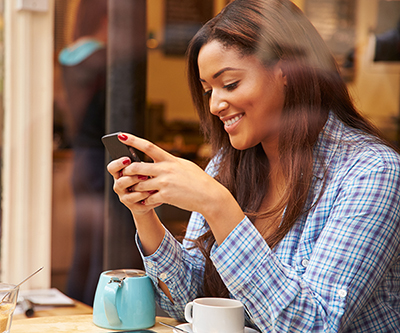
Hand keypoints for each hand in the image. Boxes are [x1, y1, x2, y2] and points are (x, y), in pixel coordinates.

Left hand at [107, 133, 244, 243]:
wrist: (209, 196)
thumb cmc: (198, 180)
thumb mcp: (184, 166)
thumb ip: (169, 162)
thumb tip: (157, 159)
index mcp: (170, 159)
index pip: (148, 146)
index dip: (133, 140)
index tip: (121, 136)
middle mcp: (166, 169)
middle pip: (137, 167)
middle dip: (127, 171)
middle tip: (123, 173)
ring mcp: (165, 183)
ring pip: (140, 185)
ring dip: (136, 189)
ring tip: (135, 191)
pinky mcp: (166, 196)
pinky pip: (148, 199)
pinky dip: (146, 201)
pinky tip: (148, 202)